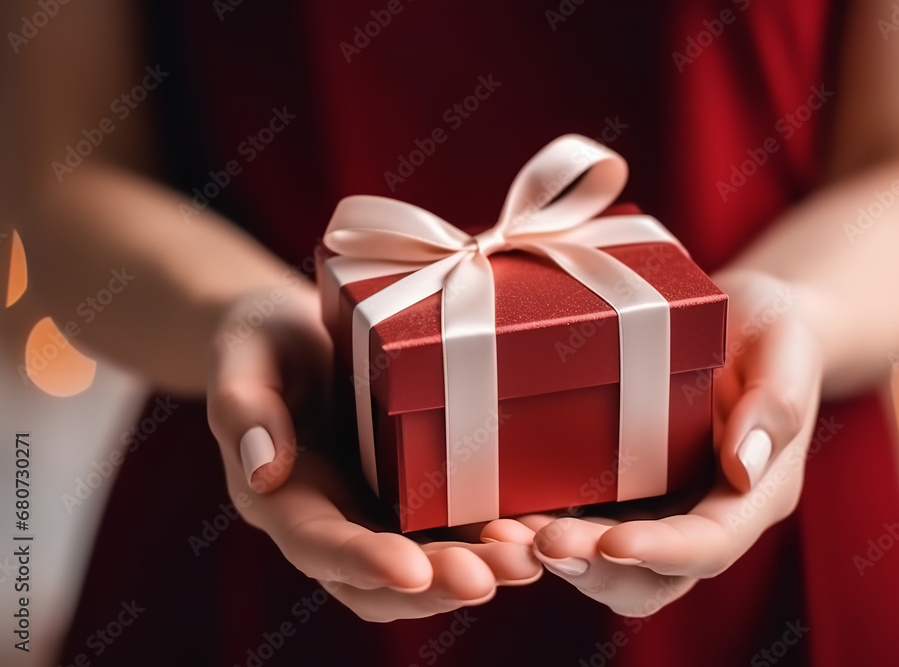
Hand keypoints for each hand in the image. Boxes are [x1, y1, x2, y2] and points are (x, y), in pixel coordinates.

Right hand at [206, 285, 540, 621]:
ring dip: (478, 569)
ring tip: (529, 560)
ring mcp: (380, 510)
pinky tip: (540, 525)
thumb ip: (245, 408)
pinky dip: (495, 536)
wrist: (300, 331)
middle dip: (439, 583)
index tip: (412, 571)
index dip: (363, 562)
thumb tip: (260, 467)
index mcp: (283, 499)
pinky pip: (458, 525)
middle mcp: (335, 519)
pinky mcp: (419, 490)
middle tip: (495, 577)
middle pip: (382, 578)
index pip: (318, 544)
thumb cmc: (263, 340)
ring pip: (427, 563)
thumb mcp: (244, 358)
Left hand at [483, 271, 821, 615]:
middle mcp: (704, 513)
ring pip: (610, 565)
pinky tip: (502, 512)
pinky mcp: (624, 490)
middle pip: (652, 577)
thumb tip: (745, 465)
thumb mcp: (785, 346)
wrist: (743, 318)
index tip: (613, 541)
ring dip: (559, 557)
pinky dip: (544, 528)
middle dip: (595, 566)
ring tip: (504, 535)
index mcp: (753, 493)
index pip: (710, 544)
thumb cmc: (771, 327)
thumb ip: (775, 403)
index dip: (662, 552)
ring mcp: (661, 508)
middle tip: (540, 541)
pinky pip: (585, 526)